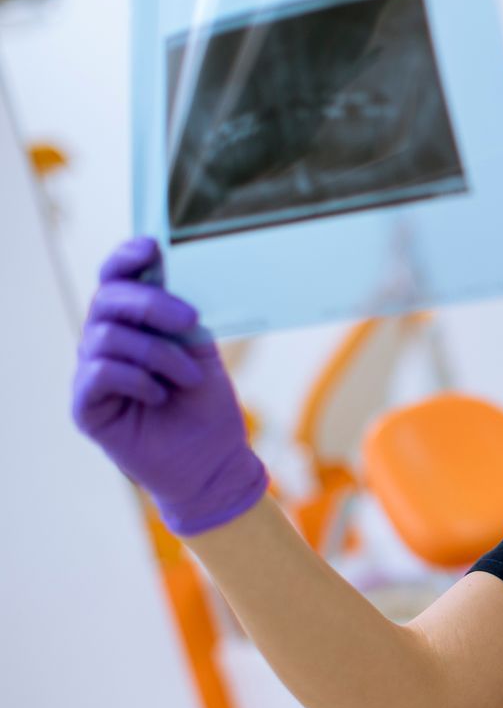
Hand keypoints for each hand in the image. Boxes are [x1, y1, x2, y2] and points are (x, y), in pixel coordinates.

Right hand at [70, 237, 267, 535]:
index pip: (114, 279)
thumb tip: (176, 273)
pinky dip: (135, 378)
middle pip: (106, 300)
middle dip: (150, 304)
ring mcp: (91, 374)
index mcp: (132, 325)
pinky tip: (160, 394)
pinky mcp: (85, 407)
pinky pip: (98, 373)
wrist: (212, 461)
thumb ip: (183, 315)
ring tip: (189, 377)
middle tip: (189, 320)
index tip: (152, 247)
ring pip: (105, 337)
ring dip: (157, 353)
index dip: (125, 258)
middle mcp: (104, 344)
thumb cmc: (206, 405)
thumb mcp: (201, 350)